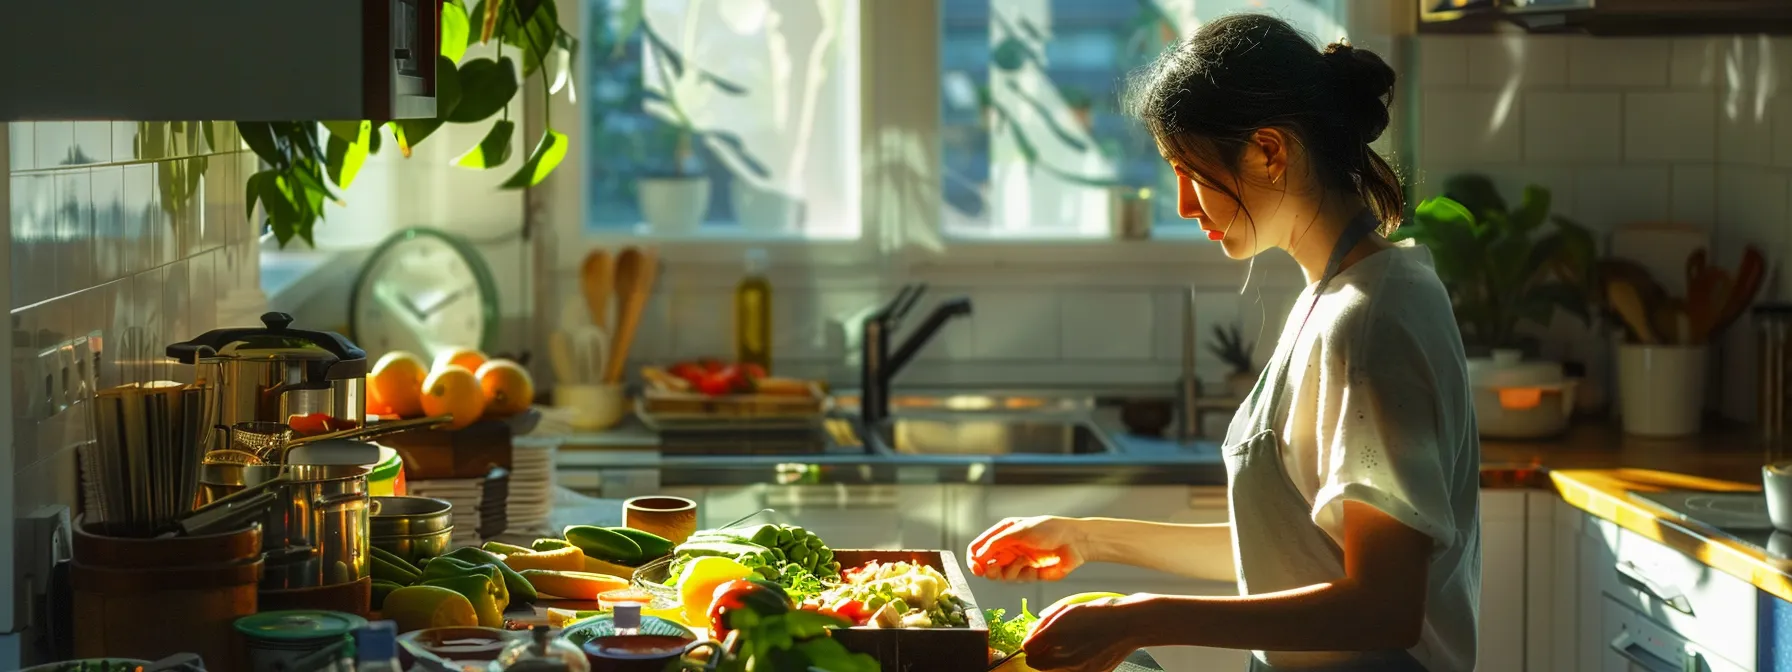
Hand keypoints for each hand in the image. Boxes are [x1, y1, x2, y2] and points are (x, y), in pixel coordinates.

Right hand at [967, 516, 1087, 581]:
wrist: (1073, 542)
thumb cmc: (1048, 530)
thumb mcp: (1017, 531)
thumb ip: (994, 543)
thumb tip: (976, 556)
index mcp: (1002, 534)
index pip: (978, 548)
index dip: (973, 559)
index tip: (976, 567)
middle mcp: (1007, 548)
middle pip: (985, 565)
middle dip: (987, 569)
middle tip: (992, 570)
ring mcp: (1018, 562)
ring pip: (1000, 575)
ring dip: (1008, 571)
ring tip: (1021, 562)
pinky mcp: (1029, 574)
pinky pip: (1017, 580)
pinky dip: (1023, 574)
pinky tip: (1034, 567)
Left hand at [1023, 596, 1140, 671]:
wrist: (1129, 624)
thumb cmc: (1098, 613)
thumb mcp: (1066, 612)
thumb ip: (1042, 628)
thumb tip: (1029, 641)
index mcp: (1058, 639)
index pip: (1028, 652)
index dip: (1031, 643)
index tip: (1037, 638)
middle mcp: (1067, 658)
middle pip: (1037, 664)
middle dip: (1040, 653)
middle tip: (1052, 641)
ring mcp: (1080, 669)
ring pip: (1054, 669)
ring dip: (1055, 660)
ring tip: (1071, 644)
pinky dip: (1071, 664)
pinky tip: (1084, 650)